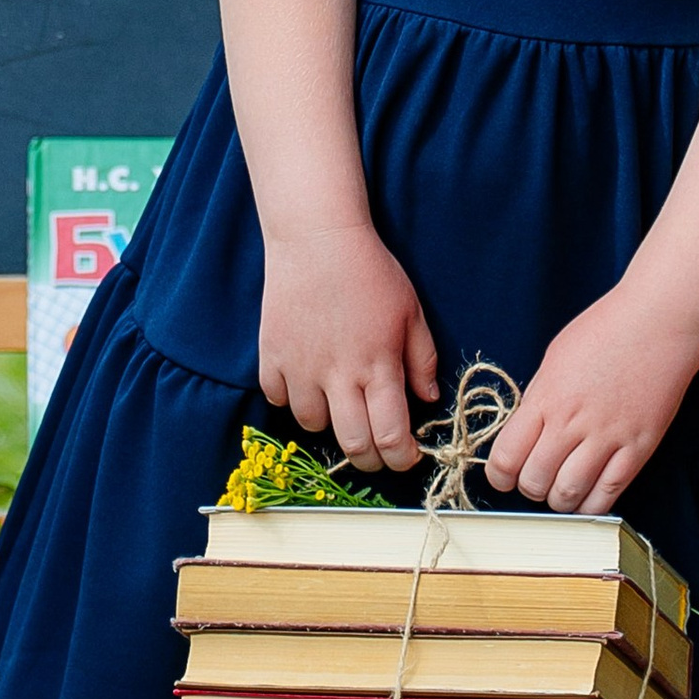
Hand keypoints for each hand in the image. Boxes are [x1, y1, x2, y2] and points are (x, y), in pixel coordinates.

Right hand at [258, 224, 439, 472]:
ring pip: (312, 426)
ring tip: (340, 403)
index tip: (407, 455)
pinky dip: (293, 399)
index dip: (402, 458)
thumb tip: (428, 399)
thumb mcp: (411, 312)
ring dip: (330, 424)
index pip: (390, 436)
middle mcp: (338, 375)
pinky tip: (307, 382)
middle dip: (371, 459)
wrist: (316, 239)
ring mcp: (300, 368)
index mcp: (378, 365)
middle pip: (353, 445)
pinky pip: (277, 399)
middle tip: (378, 449)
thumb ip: (422, 360)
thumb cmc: (370, 272)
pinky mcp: (271, 356)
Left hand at [487, 293, 698, 513]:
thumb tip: (527, 432)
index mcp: (545, 399)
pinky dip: (591, 505)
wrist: (659, 322)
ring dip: (558, 500)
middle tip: (535, 480)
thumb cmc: (606, 330)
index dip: (499, 475)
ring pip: (568, 495)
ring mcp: (607, 438)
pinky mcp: (638, 448)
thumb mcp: (555, 358)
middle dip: (529, 488)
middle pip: (534, 482)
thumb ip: (539, 398)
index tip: (503, 476)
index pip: (506, 457)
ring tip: (561, 488)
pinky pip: (608, 495)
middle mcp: (572, 423)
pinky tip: (587, 496)